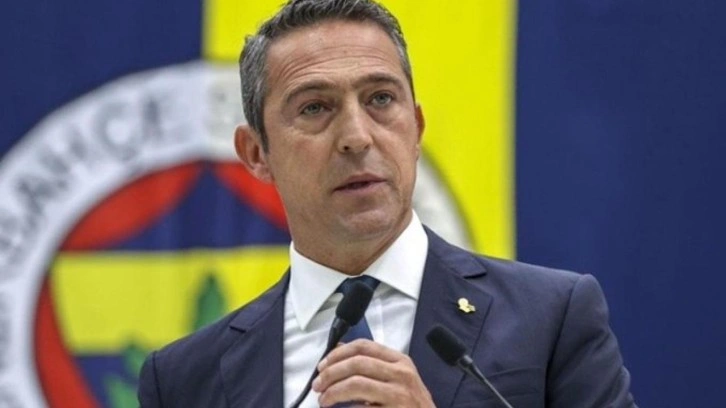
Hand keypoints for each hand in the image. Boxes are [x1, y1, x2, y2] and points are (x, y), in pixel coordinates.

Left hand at [312, 339, 434, 406]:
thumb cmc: (410, 403)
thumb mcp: (396, 377)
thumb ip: (371, 363)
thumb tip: (338, 349)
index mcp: (400, 361)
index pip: (363, 346)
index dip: (338, 354)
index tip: (322, 365)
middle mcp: (401, 375)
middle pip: (357, 364)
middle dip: (330, 373)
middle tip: (317, 385)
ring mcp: (399, 395)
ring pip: (356, 385)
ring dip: (333, 392)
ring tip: (324, 400)